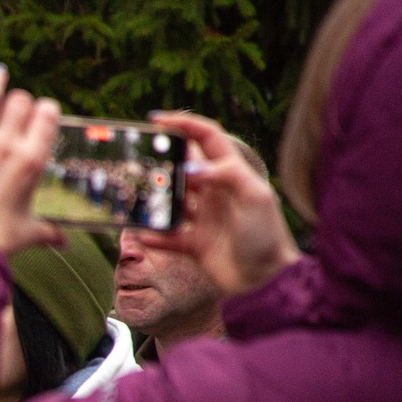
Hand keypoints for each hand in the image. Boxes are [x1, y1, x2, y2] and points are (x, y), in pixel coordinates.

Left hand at [0, 58, 66, 253]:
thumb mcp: (29, 233)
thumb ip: (48, 231)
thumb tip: (63, 242)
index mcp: (32, 161)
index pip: (46, 115)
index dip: (43, 111)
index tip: (39, 117)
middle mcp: (6, 146)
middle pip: (19, 101)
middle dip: (18, 102)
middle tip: (12, 111)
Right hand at [136, 110, 300, 295]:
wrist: (268, 280)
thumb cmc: (266, 234)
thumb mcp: (254, 197)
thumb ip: (225, 174)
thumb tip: (190, 165)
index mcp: (230, 175)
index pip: (207, 138)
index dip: (183, 124)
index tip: (156, 121)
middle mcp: (215, 193)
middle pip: (182, 169)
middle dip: (161, 164)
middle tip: (138, 162)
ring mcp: (203, 219)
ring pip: (171, 203)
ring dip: (153, 200)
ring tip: (134, 196)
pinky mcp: (195, 245)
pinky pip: (167, 237)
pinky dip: (153, 236)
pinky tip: (141, 233)